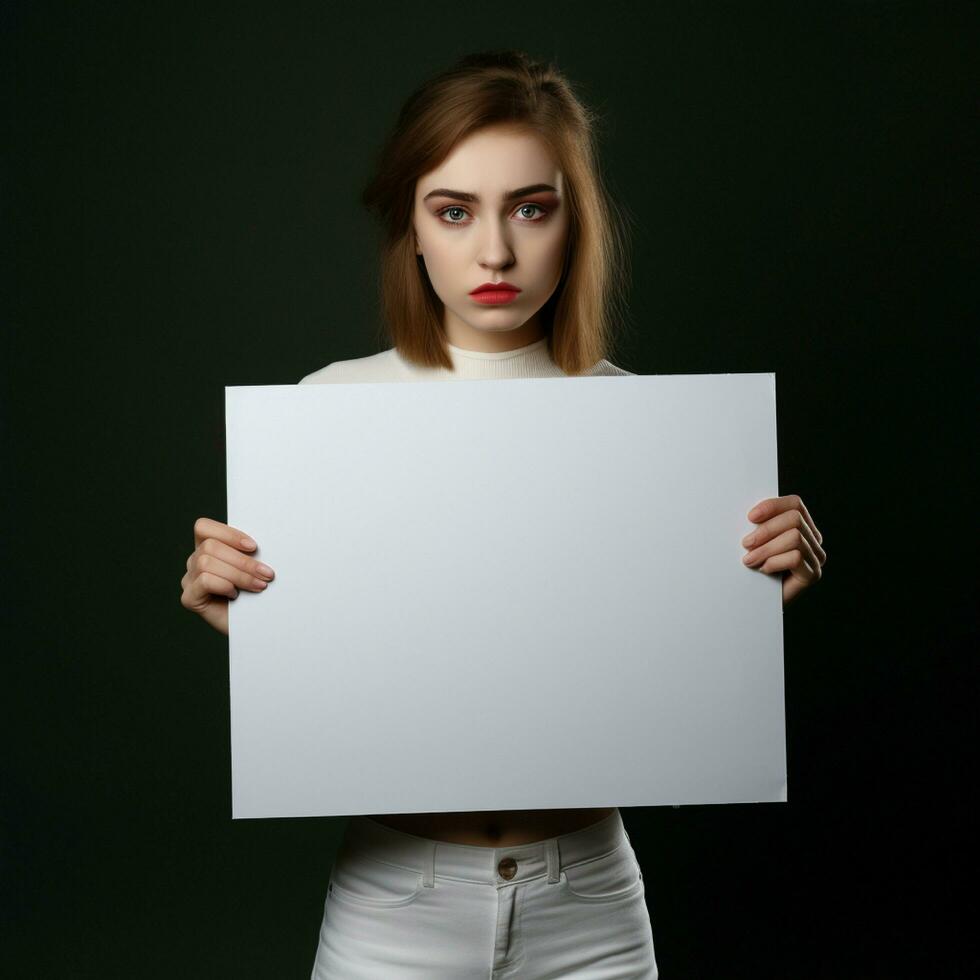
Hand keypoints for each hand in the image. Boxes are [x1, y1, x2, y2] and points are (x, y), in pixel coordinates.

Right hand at [180, 517, 275, 634]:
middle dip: (243, 560)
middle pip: (209, 547)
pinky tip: (235, 595)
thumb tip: (261, 542)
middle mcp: (195, 561)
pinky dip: (224, 585)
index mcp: (208, 547)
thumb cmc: (258, 593)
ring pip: (206, 563)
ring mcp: (190, 580)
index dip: (228, 534)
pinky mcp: (189, 598)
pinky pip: (204, 581)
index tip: (254, 547)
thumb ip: (249, 552)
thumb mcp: (255, 567)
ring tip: (259, 585)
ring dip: (239, 574)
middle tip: (267, 574)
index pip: (204, 527)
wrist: (258, 625)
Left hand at [741, 494, 825, 605]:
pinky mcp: (812, 575)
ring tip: (750, 560)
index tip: (750, 517)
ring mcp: (816, 558)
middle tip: (745, 544)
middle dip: (766, 530)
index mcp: (802, 526)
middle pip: (794, 519)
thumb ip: (759, 525)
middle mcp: (813, 540)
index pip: (795, 504)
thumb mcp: (756, 541)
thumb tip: (751, 513)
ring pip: (794, 538)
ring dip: (766, 548)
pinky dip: (774, 562)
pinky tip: (764, 570)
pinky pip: (795, 558)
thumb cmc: (753, 568)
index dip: (772, 506)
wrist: (755, 602)